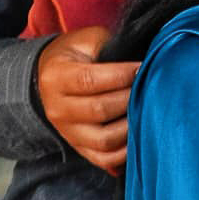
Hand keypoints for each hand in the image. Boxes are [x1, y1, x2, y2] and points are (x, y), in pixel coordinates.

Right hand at [36, 27, 139, 175]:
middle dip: (130, 97)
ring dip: (131, 126)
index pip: (89, 80)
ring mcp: (67, 132)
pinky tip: (139, 132)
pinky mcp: (78, 148)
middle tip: (148, 86)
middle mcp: (57, 109)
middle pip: (99, 110)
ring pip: (104, 140)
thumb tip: (144, 61)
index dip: (121, 75)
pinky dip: (125, 151)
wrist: (50, 78)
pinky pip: (104, 159)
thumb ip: (111, 48)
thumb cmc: (77, 55)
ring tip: (145, 108)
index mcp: (56, 77)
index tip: (142, 67)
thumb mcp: (89, 40)